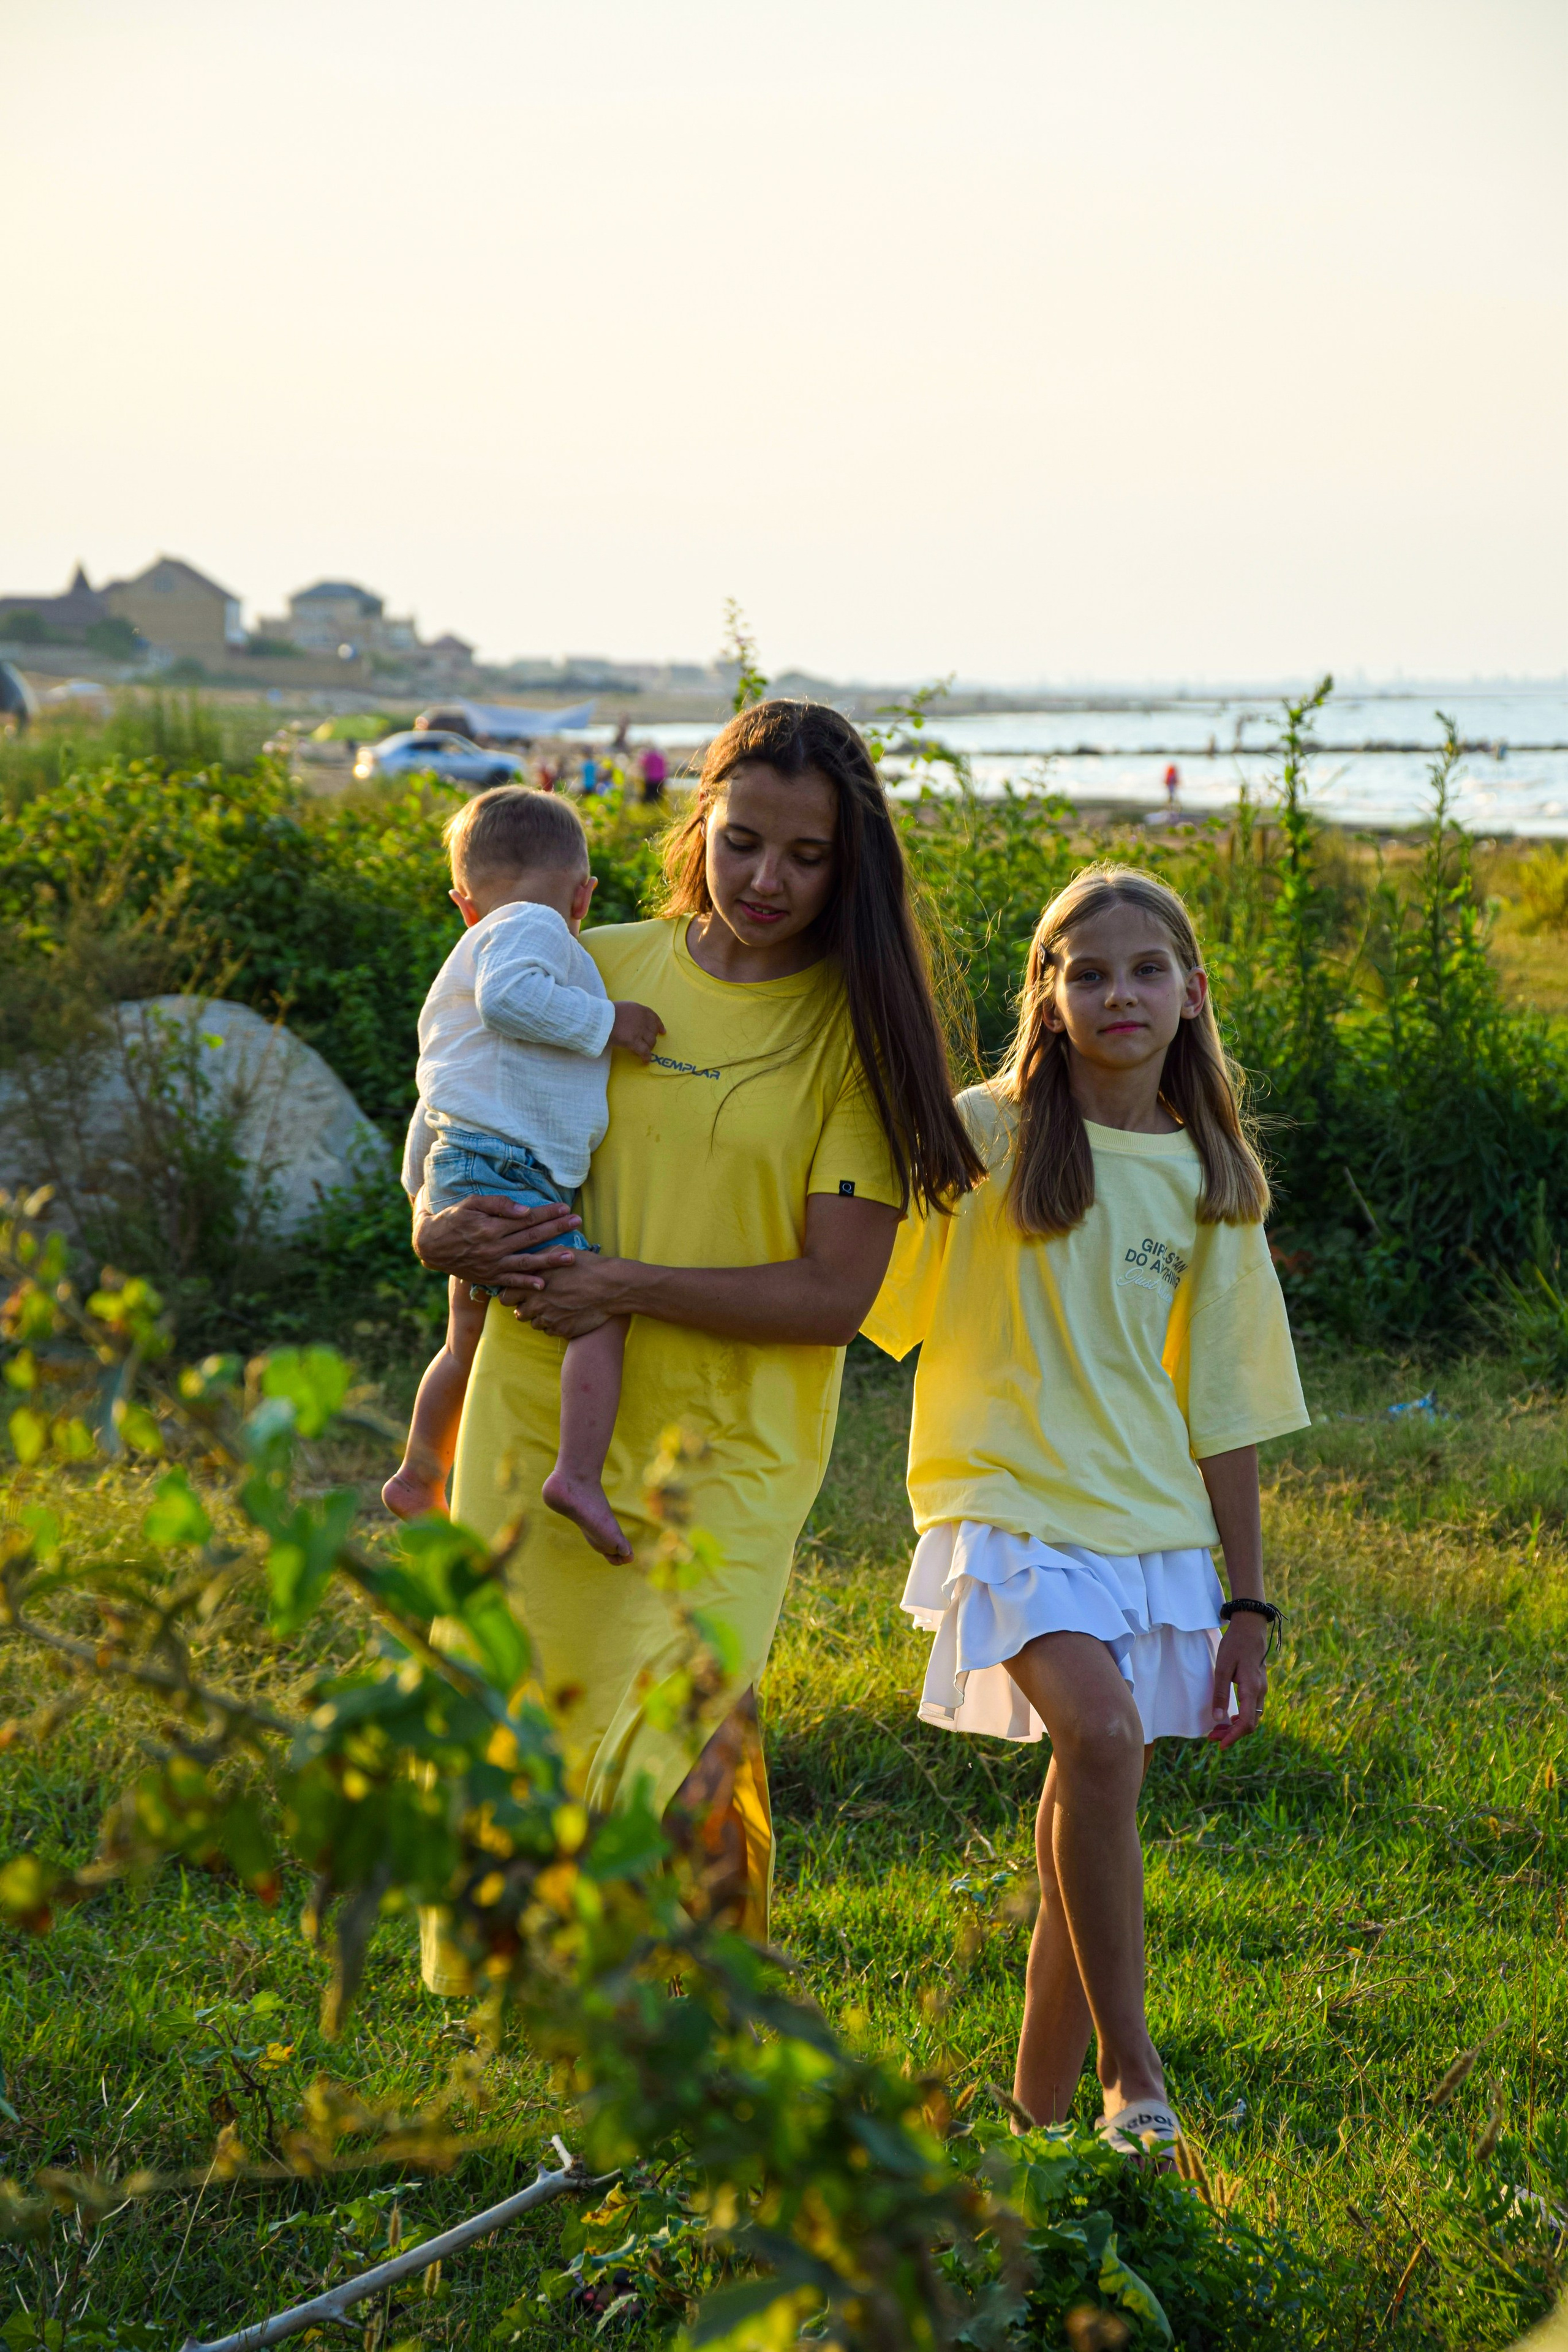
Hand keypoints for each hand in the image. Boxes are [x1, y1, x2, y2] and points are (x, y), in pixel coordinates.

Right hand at [412, 1192, 583, 1294]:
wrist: (431, 1246)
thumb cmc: (452, 1219)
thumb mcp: (470, 1204)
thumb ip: (497, 1204)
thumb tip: (523, 1210)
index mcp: (490, 1227)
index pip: (525, 1219)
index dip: (547, 1213)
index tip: (565, 1208)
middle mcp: (493, 1247)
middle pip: (531, 1238)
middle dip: (556, 1229)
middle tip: (578, 1223)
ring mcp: (492, 1265)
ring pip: (526, 1262)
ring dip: (550, 1260)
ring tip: (572, 1257)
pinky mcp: (489, 1277)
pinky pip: (511, 1282)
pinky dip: (527, 1284)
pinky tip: (544, 1285)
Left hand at [513, 1253, 627, 1337]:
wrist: (609, 1286)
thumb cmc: (584, 1266)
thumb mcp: (557, 1253)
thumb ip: (536, 1258)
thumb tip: (524, 1259)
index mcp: (532, 1286)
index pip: (505, 1297)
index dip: (511, 1294)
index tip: (518, 1292)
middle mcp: (537, 1305)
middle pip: (519, 1313)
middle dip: (525, 1307)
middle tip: (538, 1300)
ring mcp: (549, 1320)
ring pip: (535, 1324)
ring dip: (540, 1317)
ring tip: (554, 1306)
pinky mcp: (562, 1331)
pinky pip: (550, 1331)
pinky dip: (555, 1324)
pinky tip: (565, 1313)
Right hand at [609, 1000, 664, 1059]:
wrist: (599, 1019)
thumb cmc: (606, 1013)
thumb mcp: (622, 1007)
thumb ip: (631, 1013)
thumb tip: (633, 1021)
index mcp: (639, 1009)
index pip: (653, 1017)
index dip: (659, 1025)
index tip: (662, 1032)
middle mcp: (642, 1019)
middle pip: (653, 1031)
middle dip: (651, 1038)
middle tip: (646, 1044)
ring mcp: (639, 1030)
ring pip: (651, 1042)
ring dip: (649, 1047)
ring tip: (643, 1052)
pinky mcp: (633, 1041)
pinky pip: (644, 1051)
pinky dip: (646, 1057)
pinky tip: (645, 1061)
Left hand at [1207, 1612, 1267, 1746]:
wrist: (1251, 1627)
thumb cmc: (1235, 1645)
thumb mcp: (1222, 1668)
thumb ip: (1220, 1693)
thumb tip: (1217, 1718)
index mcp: (1252, 1690)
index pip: (1246, 1723)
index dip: (1233, 1737)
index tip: (1219, 1744)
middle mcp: (1260, 1692)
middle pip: (1250, 1724)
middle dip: (1232, 1734)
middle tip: (1212, 1737)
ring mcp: (1262, 1689)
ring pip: (1253, 1717)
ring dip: (1236, 1727)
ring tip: (1218, 1729)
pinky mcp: (1259, 1685)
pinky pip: (1253, 1708)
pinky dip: (1241, 1717)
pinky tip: (1230, 1716)